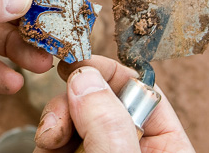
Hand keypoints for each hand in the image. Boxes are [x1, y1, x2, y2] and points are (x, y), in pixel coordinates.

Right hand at [34, 56, 194, 152]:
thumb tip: (85, 76)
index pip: (140, 90)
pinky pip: (55, 143)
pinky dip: (46, 142)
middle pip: (98, 101)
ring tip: (48, 141)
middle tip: (57, 120)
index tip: (76, 64)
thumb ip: (108, 123)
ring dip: (54, 123)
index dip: (108, 72)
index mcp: (164, 147)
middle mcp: (131, 148)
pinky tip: (44, 149)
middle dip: (71, 102)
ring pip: (71, 121)